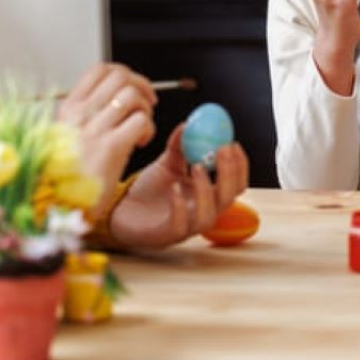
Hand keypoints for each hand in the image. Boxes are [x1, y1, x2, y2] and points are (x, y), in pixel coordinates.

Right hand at [57, 63, 156, 199]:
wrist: (58, 208)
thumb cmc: (66, 176)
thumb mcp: (67, 138)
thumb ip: (85, 117)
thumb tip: (111, 99)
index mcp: (68, 109)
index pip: (99, 70)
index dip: (124, 73)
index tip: (133, 88)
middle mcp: (79, 115)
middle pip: (120, 77)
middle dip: (142, 86)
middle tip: (147, 105)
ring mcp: (94, 129)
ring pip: (132, 95)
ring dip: (145, 110)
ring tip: (141, 129)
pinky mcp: (111, 147)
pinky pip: (141, 121)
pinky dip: (148, 129)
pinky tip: (141, 143)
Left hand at [106, 124, 250, 249]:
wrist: (120, 209)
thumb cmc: (148, 189)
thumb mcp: (167, 163)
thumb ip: (179, 147)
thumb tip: (189, 123)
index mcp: (208, 195)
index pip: (236, 184)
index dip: (240, 165)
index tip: (233, 143)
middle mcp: (202, 212)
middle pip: (228, 199)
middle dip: (229, 173)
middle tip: (222, 150)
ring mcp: (187, 226)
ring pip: (208, 216)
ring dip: (206, 190)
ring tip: (197, 166)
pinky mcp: (167, 236)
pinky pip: (180, 225)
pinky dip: (180, 206)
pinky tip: (173, 188)